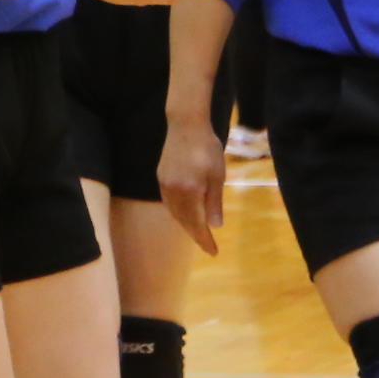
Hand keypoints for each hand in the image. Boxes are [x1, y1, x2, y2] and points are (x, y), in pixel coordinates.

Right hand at [159, 115, 228, 254]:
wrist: (186, 124)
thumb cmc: (207, 148)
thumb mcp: (217, 175)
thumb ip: (214, 201)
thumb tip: (215, 226)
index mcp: (190, 192)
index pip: (197, 224)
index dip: (204, 240)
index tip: (213, 253)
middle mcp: (174, 192)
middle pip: (183, 222)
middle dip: (196, 235)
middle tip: (208, 246)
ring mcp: (164, 185)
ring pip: (174, 213)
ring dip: (186, 225)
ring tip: (198, 233)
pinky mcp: (161, 178)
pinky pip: (169, 203)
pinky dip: (178, 213)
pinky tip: (186, 213)